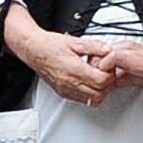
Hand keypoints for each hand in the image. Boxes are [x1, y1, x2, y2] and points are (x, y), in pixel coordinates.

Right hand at [3, 4, 119, 107]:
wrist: (33, 49)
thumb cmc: (49, 45)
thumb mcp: (75, 42)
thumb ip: (93, 46)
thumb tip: (107, 50)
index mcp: (74, 69)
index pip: (101, 81)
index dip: (109, 74)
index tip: (107, 66)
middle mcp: (70, 83)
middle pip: (99, 94)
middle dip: (106, 84)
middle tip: (104, 72)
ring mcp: (66, 89)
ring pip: (92, 100)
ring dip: (99, 91)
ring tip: (97, 77)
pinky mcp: (63, 92)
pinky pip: (82, 100)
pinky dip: (89, 94)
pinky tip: (88, 82)